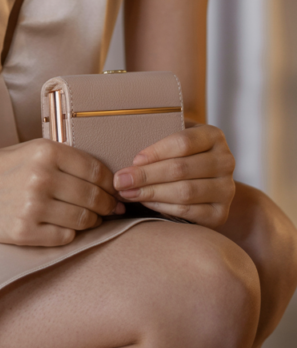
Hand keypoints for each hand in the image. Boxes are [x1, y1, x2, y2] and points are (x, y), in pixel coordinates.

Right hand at [0, 139, 121, 246]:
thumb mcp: (30, 150)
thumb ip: (63, 159)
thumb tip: (103, 179)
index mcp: (45, 152)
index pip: (95, 171)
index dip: (111, 184)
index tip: (116, 191)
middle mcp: (41, 177)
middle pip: (93, 197)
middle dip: (108, 206)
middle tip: (113, 209)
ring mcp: (32, 206)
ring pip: (82, 219)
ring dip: (92, 221)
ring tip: (92, 219)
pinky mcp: (24, 231)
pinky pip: (64, 236)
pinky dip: (70, 233)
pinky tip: (66, 227)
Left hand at [113, 125, 235, 227]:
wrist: (209, 184)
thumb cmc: (183, 156)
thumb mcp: (177, 139)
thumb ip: (160, 134)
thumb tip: (125, 135)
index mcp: (214, 136)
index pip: (183, 142)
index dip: (156, 151)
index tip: (134, 160)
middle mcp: (225, 161)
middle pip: (181, 169)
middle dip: (146, 176)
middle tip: (120, 180)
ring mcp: (226, 189)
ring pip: (184, 192)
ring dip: (151, 193)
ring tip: (127, 193)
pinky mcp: (220, 213)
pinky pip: (188, 211)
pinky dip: (162, 207)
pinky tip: (145, 202)